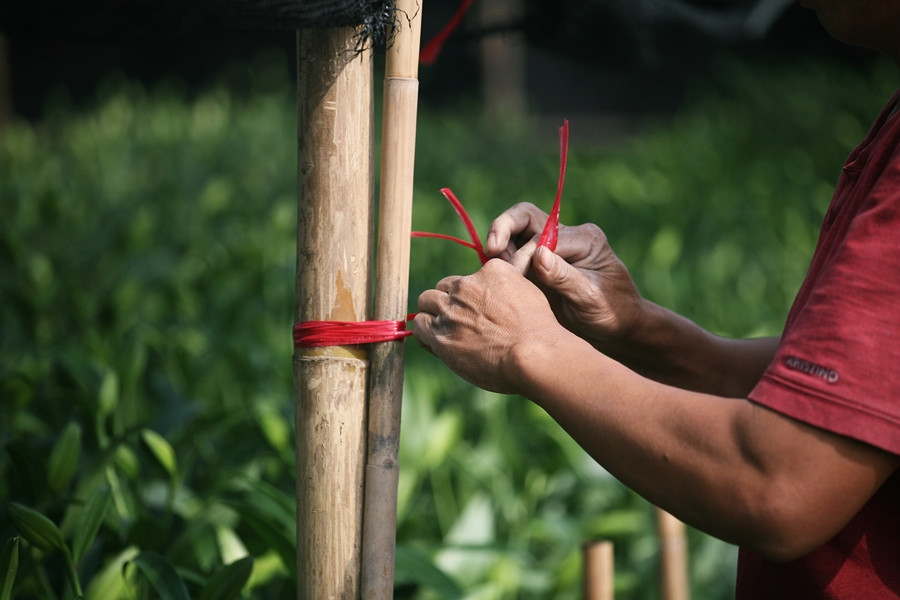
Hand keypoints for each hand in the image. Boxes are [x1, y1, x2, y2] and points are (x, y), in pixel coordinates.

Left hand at [413, 251, 564, 394]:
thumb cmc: (539, 332)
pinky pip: (419, 325)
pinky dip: (425, 332)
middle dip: (448, 302)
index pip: (467, 278)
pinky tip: (435, 342)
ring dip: (433, 314)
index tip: (476, 311)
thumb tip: (496, 298)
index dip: (469, 296)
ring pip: (426, 302)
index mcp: (490, 272)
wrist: (534, 354)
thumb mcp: (528, 295)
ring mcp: (451, 309)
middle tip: (459, 321)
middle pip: (443, 287)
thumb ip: (507, 290)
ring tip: (446, 331)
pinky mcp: (441, 333)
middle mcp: (467, 286)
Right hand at [485, 202, 644, 350]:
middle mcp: (568, 235)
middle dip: (503, 230)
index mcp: (585, 238)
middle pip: (525, 217)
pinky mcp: (541, 260)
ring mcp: (553, 246)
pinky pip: (515, 249)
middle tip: (491, 252)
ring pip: (517, 231)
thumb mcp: (592, 299)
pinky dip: (502, 259)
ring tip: (493, 270)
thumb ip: (565, 277)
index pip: (542, 237)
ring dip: (500, 246)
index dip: (522, 255)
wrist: (618, 326)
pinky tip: (497, 277)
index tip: (512, 280)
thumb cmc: (612, 313)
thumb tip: (537, 255)